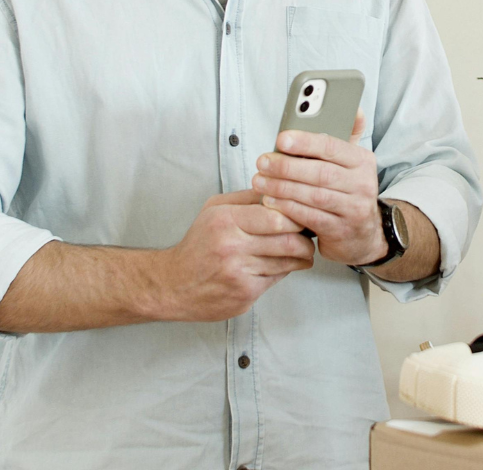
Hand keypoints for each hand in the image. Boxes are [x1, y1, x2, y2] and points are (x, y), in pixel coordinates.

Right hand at [157, 189, 314, 321]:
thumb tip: (280, 189)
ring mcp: (238, 273)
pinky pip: (277, 278)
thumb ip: (247, 198)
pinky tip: (282, 265)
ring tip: (302, 251)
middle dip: (305, 239)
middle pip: (287, 241)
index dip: (295, 216)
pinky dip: (285, 271)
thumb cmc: (198, 244)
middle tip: (308, 236)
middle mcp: (231, 246)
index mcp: (225, 220)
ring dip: (301, 257)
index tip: (301, 216)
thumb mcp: (214, 210)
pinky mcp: (244, 293)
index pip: (275, 216)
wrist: (173, 284)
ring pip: (287, 262)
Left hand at [252, 111, 387, 265]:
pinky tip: (271, 201)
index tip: (281, 139)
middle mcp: (362, 184)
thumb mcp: (352, 163)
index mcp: (362, 160)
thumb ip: (347, 136)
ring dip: (282, 187)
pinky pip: (310, 217)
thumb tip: (355, 108)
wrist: (363, 234)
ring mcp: (353, 209)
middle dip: (287, 166)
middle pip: (321, 172)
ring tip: (260, 181)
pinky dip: (288, 208)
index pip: (333, 147)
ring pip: (313, 195)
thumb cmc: (348, 191)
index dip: (306, 142)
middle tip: (263, 161)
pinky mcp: (340, 230)